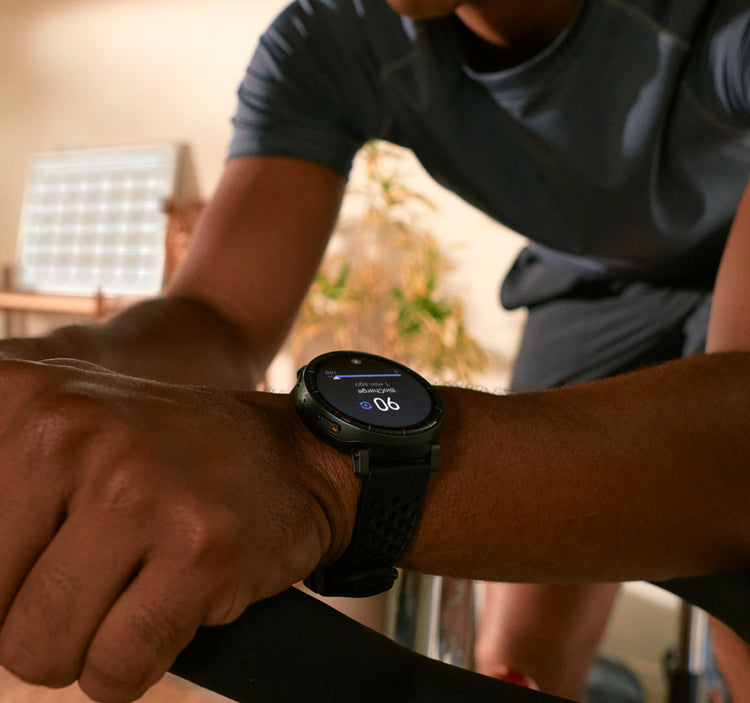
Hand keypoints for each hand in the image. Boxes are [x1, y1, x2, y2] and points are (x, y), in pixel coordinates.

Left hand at [0, 359, 352, 701]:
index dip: (0, 578)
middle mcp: (69, 431)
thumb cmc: (162, 461)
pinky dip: (138, 659)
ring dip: (89, 640)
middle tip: (96, 566)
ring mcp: (136, 488)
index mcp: (15, 400)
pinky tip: (173, 599)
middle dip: (33, 615)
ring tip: (137, 580)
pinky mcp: (198, 546)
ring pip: (39, 654)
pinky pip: (117, 672)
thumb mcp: (58, 444)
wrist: (286, 454)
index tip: (39, 561)